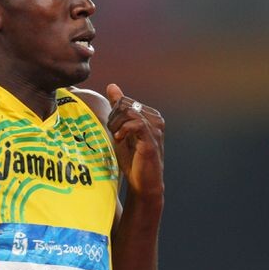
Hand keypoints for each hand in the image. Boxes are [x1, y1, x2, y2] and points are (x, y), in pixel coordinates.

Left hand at [105, 84, 164, 198]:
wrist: (143, 184)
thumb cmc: (133, 159)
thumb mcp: (121, 130)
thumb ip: (118, 108)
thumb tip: (112, 86)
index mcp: (150, 115)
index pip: (125, 101)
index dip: (113, 113)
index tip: (112, 128)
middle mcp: (156, 119)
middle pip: (126, 105)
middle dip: (114, 118)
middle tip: (114, 134)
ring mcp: (156, 129)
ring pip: (130, 112)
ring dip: (117, 124)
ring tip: (117, 137)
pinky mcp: (151, 140)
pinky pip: (136, 123)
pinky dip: (123, 130)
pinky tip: (120, 139)